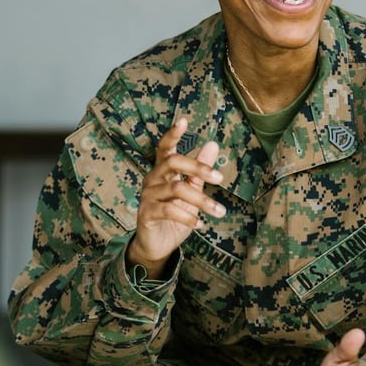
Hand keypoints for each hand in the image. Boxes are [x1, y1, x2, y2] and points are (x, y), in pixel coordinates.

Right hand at [126, 117, 225, 278]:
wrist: (158, 245)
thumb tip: (212, 145)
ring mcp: (147, 196)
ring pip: (176, 189)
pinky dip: (188, 217)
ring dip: (202, 200)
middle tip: (220, 178)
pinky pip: (169, 210)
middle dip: (197, 168)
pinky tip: (200, 224)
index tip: (183, 120)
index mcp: (162, 172)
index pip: (165, 148)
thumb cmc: (175, 216)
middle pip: (172, 162)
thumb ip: (199, 172)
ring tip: (219, 211)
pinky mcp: (146, 214)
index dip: (172, 134)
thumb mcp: (191, 193)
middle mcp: (152, 180)